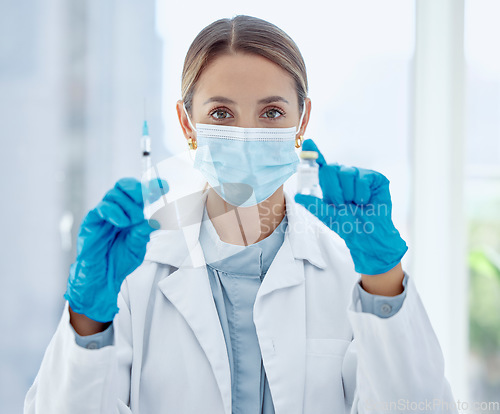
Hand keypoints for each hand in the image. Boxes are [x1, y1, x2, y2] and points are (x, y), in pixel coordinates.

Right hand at [64, 177, 168, 322]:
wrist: (102, 278)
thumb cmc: (119, 261)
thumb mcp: (138, 246)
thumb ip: (144, 232)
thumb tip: (155, 221)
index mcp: (130, 213)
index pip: (139, 192)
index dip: (151, 186)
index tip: (164, 186)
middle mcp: (117, 210)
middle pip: (124, 186)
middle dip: (137, 189)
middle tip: (144, 201)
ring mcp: (103, 214)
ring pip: (114, 194)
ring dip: (128, 206)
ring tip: (132, 222)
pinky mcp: (91, 221)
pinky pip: (102, 208)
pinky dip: (115, 212)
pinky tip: (122, 223)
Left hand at [294, 139, 406, 274]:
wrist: (368, 236)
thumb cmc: (348, 226)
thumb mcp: (327, 216)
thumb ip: (313, 205)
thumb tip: (298, 196)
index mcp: (331, 184)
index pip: (321, 165)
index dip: (314, 152)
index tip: (308, 142)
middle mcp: (344, 176)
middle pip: (331, 168)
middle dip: (333, 190)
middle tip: (341, 204)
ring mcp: (360, 175)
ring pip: (346, 172)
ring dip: (348, 194)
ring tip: (354, 204)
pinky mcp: (375, 178)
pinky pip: (362, 178)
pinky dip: (361, 194)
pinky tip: (365, 201)